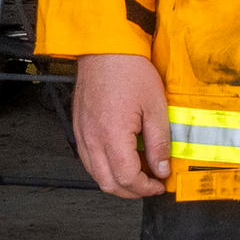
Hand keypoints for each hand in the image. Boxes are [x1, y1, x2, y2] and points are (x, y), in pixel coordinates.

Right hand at [69, 50, 173, 195]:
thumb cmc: (130, 70)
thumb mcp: (156, 106)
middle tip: (150, 185)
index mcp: (112, 136)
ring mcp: (82, 134)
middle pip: (108, 184)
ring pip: (95, 175)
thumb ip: (159, 142)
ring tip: (138, 174)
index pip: (127, 179)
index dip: (146, 188)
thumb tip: (161, 169)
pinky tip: (120, 160)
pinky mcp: (79, 127)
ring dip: (116, 181)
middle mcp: (92, 139)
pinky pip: (88, 159)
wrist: (106, 48)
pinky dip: (104, 168)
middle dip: (131, 191)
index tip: (159, 184)